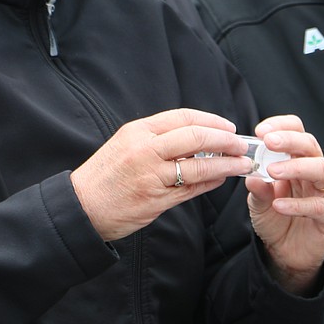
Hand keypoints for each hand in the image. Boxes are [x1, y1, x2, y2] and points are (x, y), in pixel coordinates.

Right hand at [70, 108, 253, 240]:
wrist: (82, 206)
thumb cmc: (106, 174)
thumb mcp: (126, 144)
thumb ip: (158, 138)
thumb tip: (197, 136)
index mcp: (139, 131)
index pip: (183, 117)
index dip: (212, 121)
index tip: (229, 127)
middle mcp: (146, 150)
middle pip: (196, 137)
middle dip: (225, 140)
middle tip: (241, 145)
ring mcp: (151, 176)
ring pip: (199, 166)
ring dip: (226, 164)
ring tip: (241, 164)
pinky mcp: (156, 200)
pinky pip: (191, 189)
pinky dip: (210, 183)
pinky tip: (221, 180)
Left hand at [245, 115, 323, 294]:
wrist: (286, 253)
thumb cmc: (275, 219)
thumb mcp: (259, 203)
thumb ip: (258, 189)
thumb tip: (251, 175)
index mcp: (298, 159)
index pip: (297, 131)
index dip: (281, 126)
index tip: (261, 131)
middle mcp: (315, 170)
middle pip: (310, 145)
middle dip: (289, 140)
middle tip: (268, 142)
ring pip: (321, 168)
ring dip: (295, 167)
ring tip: (272, 172)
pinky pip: (318, 205)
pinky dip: (297, 204)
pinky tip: (278, 205)